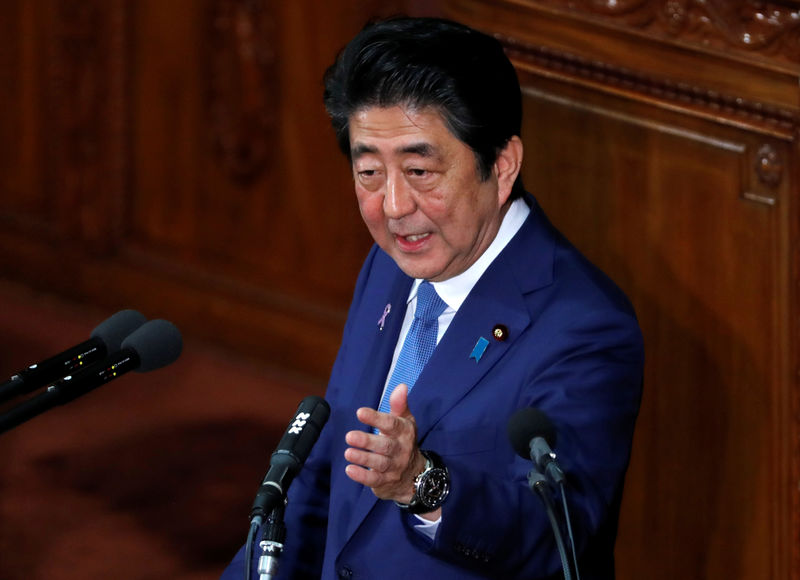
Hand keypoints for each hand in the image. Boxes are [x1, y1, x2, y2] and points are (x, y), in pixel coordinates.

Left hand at [344, 384, 426, 504]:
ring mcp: (394, 468)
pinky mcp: (385, 482)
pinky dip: (362, 476)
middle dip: (367, 442)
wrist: (415, 476)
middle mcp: (401, 450)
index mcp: (405, 433)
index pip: (392, 425)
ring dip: (363, 458)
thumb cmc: (404, 442)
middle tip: (349, 436)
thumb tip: (401, 386)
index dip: (376, 419)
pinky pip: (374, 480)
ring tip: (348, 452)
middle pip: (386, 446)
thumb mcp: (405, 422)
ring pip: (379, 463)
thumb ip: (399, 405)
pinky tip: (349, 470)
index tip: (360, 412)